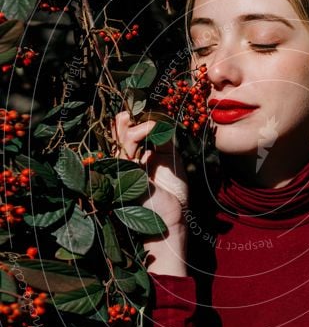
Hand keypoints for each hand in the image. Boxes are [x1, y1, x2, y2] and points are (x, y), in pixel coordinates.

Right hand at [111, 111, 187, 233]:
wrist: (173, 218)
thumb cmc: (172, 192)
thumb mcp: (169, 159)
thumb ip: (162, 140)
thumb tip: (158, 119)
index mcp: (132, 160)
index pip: (125, 135)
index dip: (132, 120)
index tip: (145, 108)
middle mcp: (123, 164)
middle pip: (118, 136)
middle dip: (127, 119)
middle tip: (139, 108)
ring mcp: (122, 170)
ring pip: (121, 141)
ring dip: (137, 127)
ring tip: (152, 123)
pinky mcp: (125, 175)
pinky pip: (126, 152)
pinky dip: (139, 136)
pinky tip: (151, 129)